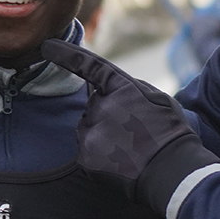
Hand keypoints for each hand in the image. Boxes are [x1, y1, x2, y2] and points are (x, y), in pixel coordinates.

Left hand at [41, 39, 219, 214]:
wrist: (172, 171)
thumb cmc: (170, 133)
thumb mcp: (158, 99)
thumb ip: (130, 89)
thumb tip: (108, 90)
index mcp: (122, 88)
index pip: (89, 66)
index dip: (66, 55)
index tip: (47, 47)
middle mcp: (102, 106)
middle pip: (94, 105)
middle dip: (108, 114)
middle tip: (133, 131)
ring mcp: (93, 132)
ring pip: (88, 128)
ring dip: (102, 134)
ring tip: (128, 148)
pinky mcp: (86, 156)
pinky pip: (87, 150)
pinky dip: (99, 156)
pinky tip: (120, 161)